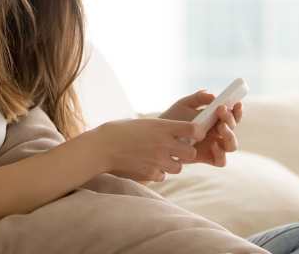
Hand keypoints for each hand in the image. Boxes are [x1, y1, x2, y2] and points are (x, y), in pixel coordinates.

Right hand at [90, 117, 204, 182]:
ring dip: (172, 164)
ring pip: (178, 167)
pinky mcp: (150, 173)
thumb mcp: (145, 123)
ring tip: (159, 158)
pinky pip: (163, 176)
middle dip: (186, 152)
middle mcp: (164, 144)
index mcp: (163, 127)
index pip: (194, 129)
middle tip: (177, 150)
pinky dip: (158, 172)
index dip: (197, 132)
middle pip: (191, 152)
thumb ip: (164, 129)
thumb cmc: (120, 131)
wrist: (101, 147)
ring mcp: (158, 160)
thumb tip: (181, 133)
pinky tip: (147, 165)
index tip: (194, 134)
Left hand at [158, 89, 243, 166]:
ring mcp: (214, 146)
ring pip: (232, 145)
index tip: (236, 103)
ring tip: (220, 126)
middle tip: (220, 110)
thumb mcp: (183, 104)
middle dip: (231, 118)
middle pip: (234, 129)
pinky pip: (221, 161)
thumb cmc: (173, 118)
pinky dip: (221, 154)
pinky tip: (213, 144)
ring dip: (230, 135)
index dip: (237, 110)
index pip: (232, 116)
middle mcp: (217, 133)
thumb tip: (212, 95)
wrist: (157, 136)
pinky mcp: (206, 158)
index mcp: (216, 119)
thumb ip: (198, 98)